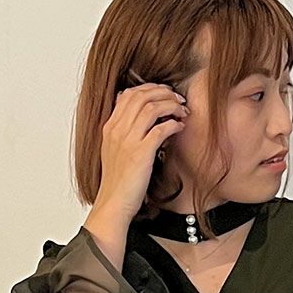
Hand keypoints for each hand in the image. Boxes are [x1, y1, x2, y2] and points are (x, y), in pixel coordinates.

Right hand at [94, 79, 188, 221]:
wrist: (113, 203)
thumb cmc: (117, 181)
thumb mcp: (113, 150)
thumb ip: (122, 131)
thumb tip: (136, 116)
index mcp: (110, 127)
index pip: (129, 94)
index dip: (150, 88)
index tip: (164, 93)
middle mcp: (117, 130)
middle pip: (142, 96)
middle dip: (164, 93)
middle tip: (178, 99)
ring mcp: (128, 141)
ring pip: (152, 108)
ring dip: (172, 106)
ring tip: (182, 111)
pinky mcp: (141, 153)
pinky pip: (161, 129)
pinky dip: (174, 124)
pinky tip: (180, 127)